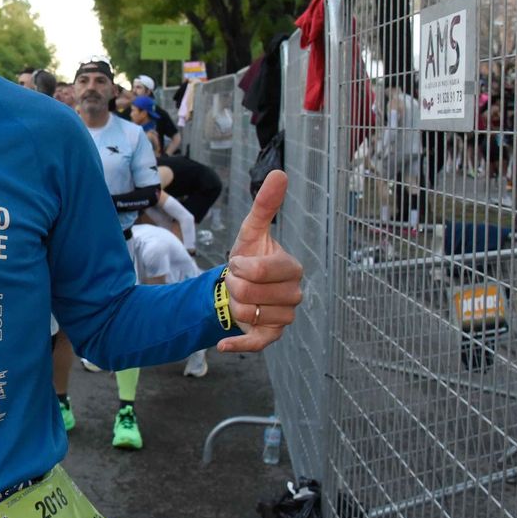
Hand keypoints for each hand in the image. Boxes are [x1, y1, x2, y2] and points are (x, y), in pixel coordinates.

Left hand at [218, 170, 302, 353]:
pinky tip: (222, 344)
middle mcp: (294, 294)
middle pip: (250, 294)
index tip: (237, 263)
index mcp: (292, 268)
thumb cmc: (248, 258)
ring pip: (249, 315)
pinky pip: (256, 344)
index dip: (240, 267)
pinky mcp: (272, 337)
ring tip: (237, 297)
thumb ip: (265, 205)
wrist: (237, 287)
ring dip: (232, 305)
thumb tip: (279, 173)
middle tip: (235, 282)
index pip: (261, 270)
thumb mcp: (252, 231)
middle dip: (233, 285)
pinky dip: (237, 345)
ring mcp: (285, 317)